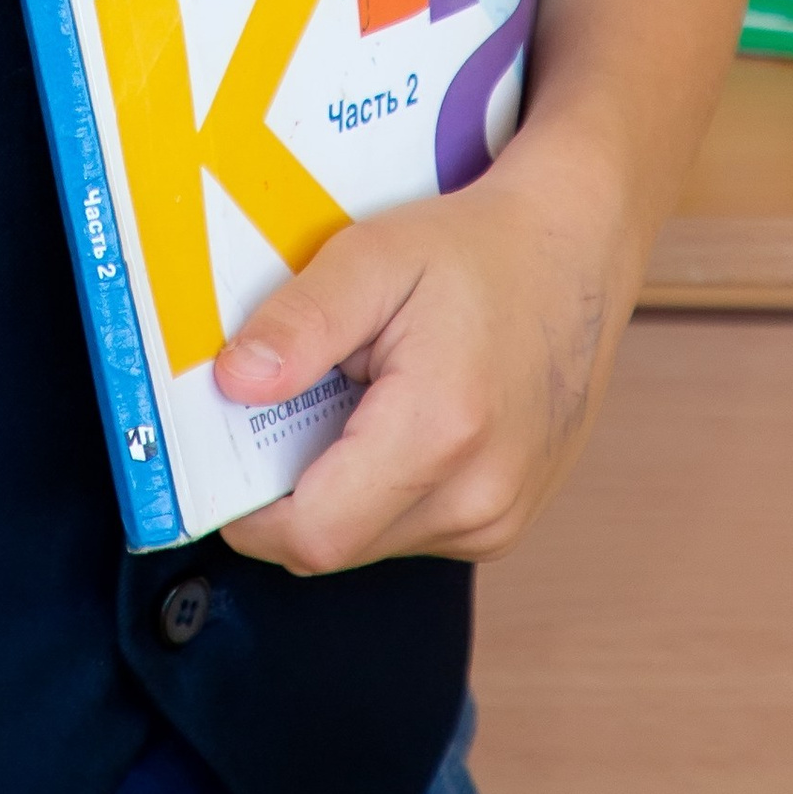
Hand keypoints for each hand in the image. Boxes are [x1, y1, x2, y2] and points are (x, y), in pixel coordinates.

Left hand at [211, 135, 635, 573]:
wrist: (573, 252)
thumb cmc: (475, 249)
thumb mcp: (372, 257)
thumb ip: (299, 324)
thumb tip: (232, 384)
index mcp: (440, 433)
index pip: (314, 535)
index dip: (248, 514)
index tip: (218, 460)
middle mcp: (479, 498)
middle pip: (336, 544)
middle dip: (286, 493)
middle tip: (278, 410)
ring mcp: (500, 519)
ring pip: (370, 543)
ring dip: (334, 490)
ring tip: (345, 400)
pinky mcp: (505, 522)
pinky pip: (410, 531)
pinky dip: (376, 489)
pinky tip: (385, 419)